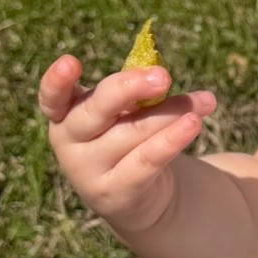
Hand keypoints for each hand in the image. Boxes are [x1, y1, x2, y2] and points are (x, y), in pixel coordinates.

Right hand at [37, 52, 216, 233]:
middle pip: (98, 110)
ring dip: (171, 113)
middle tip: (164, 75)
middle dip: (130, 88)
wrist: (137, 195)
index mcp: (65, 113)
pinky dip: (171, 141)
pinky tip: (194, 124)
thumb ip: (134, 95)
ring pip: (132, 132)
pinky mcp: (114, 193)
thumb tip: (158, 73)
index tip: (71, 61)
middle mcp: (69, 141)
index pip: (52, 98)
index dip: (57, 81)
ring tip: (204, 101)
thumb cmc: (127, 138)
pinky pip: (146, 161)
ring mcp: (87, 171)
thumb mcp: (123, 114)